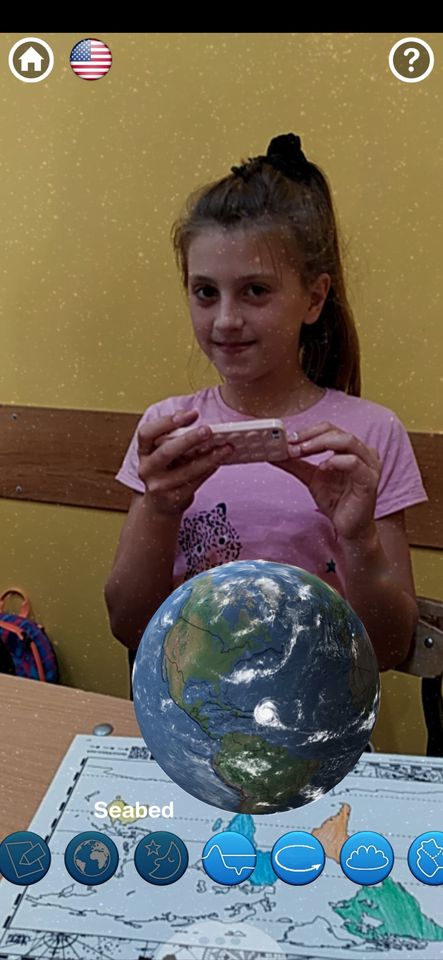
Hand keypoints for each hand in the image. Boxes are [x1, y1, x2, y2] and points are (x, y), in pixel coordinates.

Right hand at [137, 410, 231, 515]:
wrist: (160, 504)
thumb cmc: (165, 470)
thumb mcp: (163, 450)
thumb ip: (173, 433)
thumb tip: (192, 415)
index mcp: (143, 451)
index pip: (146, 433)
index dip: (166, 421)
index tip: (190, 414)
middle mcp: (147, 468)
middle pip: (166, 451)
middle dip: (189, 439)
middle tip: (208, 430)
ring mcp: (159, 486)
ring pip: (186, 470)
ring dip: (209, 457)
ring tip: (226, 447)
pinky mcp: (174, 498)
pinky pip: (195, 482)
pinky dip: (209, 470)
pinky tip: (219, 461)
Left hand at [273, 422, 381, 541]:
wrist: (348, 527)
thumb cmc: (336, 500)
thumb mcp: (311, 478)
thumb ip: (295, 464)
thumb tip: (274, 454)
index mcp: (349, 448)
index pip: (329, 429)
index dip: (308, 431)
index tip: (287, 439)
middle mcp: (362, 452)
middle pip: (337, 431)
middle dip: (311, 436)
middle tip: (292, 443)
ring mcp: (368, 465)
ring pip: (348, 441)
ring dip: (321, 443)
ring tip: (303, 450)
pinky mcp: (369, 480)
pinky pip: (354, 463)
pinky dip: (336, 461)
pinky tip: (323, 467)